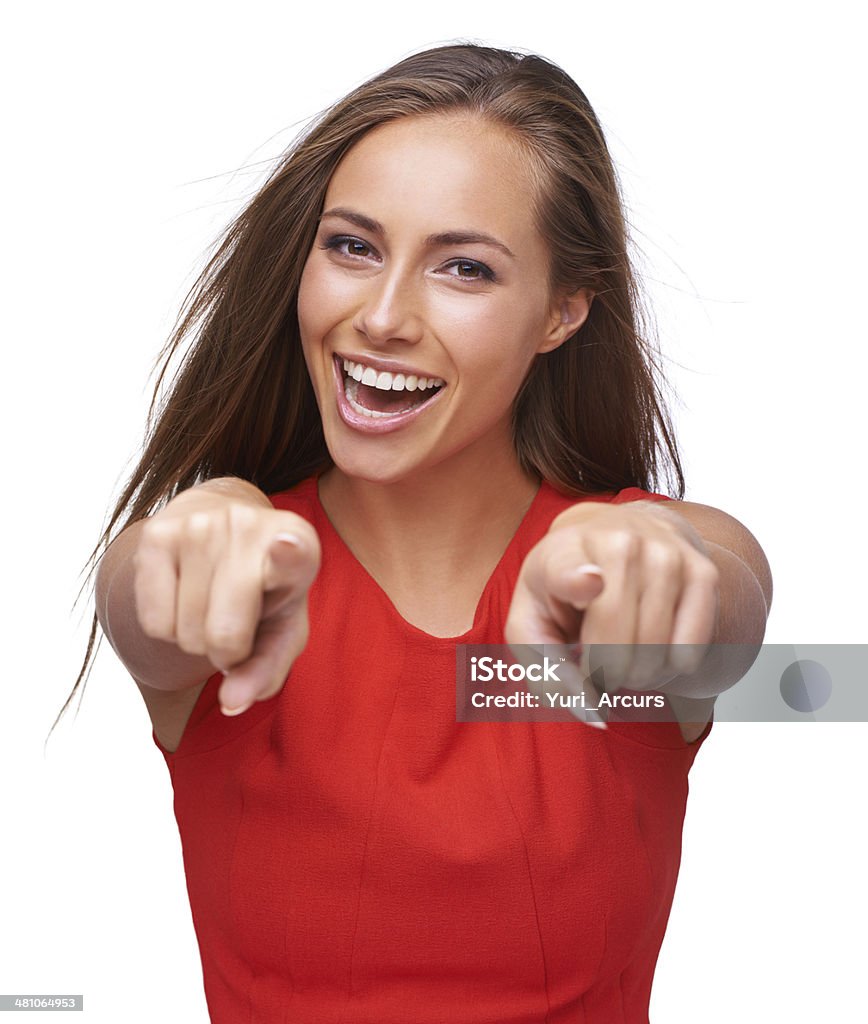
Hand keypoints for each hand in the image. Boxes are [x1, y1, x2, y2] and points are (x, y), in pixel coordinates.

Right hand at [132, 479, 320, 713]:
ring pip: (184, 632)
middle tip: (238, 626)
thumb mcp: (283, 631)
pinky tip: (185, 598)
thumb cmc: (264, 591)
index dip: (288, 556)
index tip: (286, 546)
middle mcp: (248, 525)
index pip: (292, 555)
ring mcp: (199, 525)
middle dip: (227, 652)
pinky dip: (168, 629)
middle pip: (222, 634)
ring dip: (196, 640)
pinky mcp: (157, 534)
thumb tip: (232, 702)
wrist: (224, 531)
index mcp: (300, 544)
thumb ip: (266, 671)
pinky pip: (153, 623)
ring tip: (213, 607)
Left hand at [504, 499, 719, 702]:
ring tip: (625, 654)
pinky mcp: (703, 571)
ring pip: (655, 650)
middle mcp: (618, 544)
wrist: (620, 534)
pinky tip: (656, 644)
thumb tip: (593, 713)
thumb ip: (547, 673)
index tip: (588, 583)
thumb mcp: (532, 622)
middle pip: (615, 639)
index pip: (569, 570)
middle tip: (598, 666)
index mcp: (562, 553)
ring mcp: (665, 554)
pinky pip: (692, 648)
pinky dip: (673, 665)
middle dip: (604, 674)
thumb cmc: (566, 590)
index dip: (576, 580)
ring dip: (639, 674)